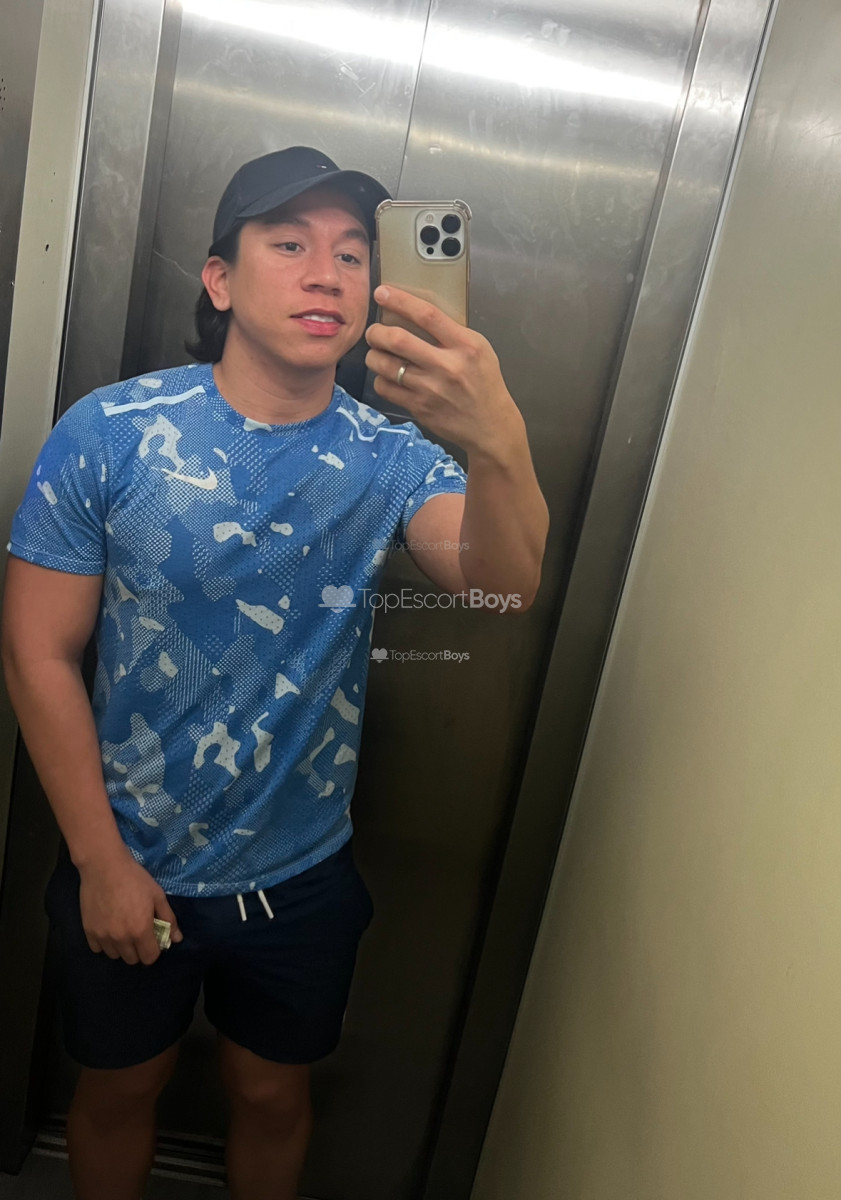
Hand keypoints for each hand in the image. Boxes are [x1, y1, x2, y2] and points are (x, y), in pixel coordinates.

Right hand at [78, 851, 183, 965]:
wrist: (104, 867)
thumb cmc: (135, 879)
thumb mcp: (157, 895)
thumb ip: (169, 919)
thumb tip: (177, 939)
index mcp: (141, 931)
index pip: (149, 958)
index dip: (153, 951)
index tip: (152, 939)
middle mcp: (121, 939)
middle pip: (132, 960)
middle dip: (138, 950)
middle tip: (138, 933)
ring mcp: (103, 936)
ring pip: (115, 955)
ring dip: (121, 948)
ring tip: (122, 930)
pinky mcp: (88, 931)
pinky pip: (98, 949)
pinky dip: (104, 943)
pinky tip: (108, 928)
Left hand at [364, 286, 523, 456]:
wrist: (490, 426)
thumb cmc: (485, 383)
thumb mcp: (480, 350)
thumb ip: (452, 333)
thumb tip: (415, 315)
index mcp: (465, 345)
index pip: (427, 315)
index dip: (400, 301)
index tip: (382, 292)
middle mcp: (446, 366)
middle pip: (397, 340)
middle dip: (377, 332)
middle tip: (374, 332)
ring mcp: (430, 389)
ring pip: (385, 365)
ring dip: (373, 355)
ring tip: (377, 353)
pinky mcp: (419, 408)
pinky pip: (385, 388)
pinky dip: (380, 378)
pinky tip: (387, 377)